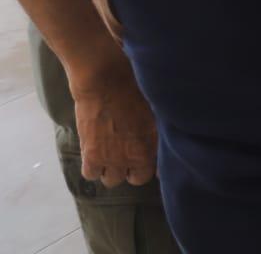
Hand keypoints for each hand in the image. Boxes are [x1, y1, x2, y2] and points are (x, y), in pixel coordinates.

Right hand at [70, 57, 158, 186]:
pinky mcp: (91, 155)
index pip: (160, 170)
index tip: (150, 157)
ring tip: (112, 155)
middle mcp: (136, 156)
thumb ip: (163, 128)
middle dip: (134, 169)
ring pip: (112, 180)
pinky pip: (90, 175)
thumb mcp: (157, 107)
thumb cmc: (135, 86)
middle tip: (129, 155)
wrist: (105, 78)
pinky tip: (96, 155)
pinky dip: (93, 168)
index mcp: (156, 144)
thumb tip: (170, 138)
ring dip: (112, 170)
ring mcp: (113, 158)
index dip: (155, 164)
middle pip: (137, 179)